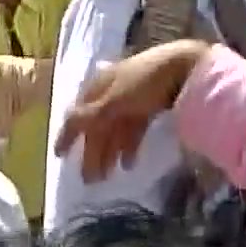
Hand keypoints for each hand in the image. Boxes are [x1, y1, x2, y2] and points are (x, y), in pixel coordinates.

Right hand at [53, 39, 208, 181]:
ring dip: (110, 152)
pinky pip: (134, 128)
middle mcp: (114, 89)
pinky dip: (129, 145)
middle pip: (98, 124)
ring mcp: (134, 97)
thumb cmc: (146, 80)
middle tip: (90, 179)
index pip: (79, 111)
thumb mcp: (116, 98)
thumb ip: (92, 114)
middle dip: (92, 150)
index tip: (59, 155)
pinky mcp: (152, 104)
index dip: (69, 133)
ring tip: (107, 176)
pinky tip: (129, 163)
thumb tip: (67, 124)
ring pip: (116, 129)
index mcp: (101, 83)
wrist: (186, 66)